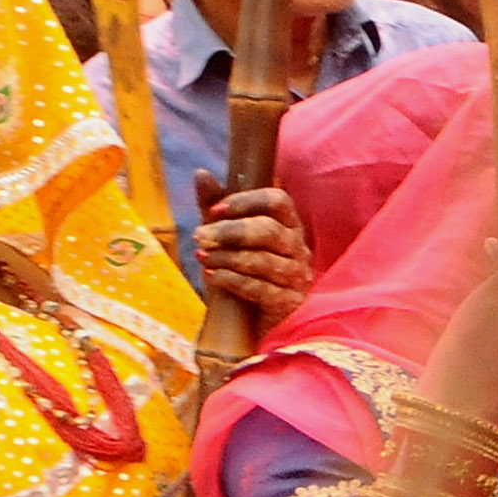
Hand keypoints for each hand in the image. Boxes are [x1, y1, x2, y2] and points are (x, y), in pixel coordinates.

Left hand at [190, 181, 313, 328]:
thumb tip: (201, 174)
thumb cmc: (242, 272)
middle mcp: (298, 249)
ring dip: (226, 257)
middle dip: (230, 231)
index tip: (215, 210)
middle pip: (268, 230)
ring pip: (263, 260)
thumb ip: (214, 206)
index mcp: (288, 226)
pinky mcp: (289, 304)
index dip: (246, 201)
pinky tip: (213, 277)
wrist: (251, 322)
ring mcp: (296, 278)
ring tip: (202, 257)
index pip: (278, 201)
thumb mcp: (225, 237)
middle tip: (199, 235)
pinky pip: (260, 289)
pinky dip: (233, 280)